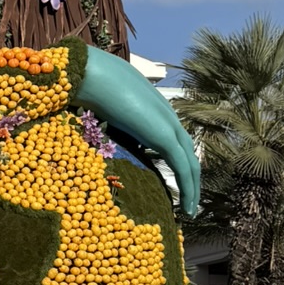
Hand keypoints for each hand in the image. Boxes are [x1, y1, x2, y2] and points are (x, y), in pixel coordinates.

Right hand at [78, 46, 200, 216]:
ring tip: (190, 211)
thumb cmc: (90, 87)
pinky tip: (186, 207)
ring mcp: (168, 125)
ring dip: (193, 188)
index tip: (173, 185)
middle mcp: (166, 117)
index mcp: (154, 111)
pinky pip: (183, 168)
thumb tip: (96, 135)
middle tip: (188, 202)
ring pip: (190, 163)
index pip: (174, 142)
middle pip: (188, 154)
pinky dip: (188, 188)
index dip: (177, 163)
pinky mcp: (165, 136)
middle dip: (191, 179)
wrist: (92, 74)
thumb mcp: (102, 111)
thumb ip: (110, 124)